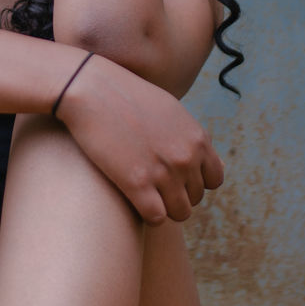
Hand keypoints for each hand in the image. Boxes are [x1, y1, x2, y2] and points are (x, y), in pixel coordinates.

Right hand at [57, 53, 223, 223]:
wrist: (90, 88)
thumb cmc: (126, 96)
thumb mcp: (168, 109)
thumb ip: (190, 135)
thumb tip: (208, 156)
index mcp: (197, 137)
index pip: (214, 179)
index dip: (195, 181)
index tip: (175, 175)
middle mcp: (186, 156)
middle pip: (195, 197)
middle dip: (177, 193)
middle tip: (153, 182)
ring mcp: (163, 171)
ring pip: (179, 212)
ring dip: (164, 207)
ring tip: (145, 193)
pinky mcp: (136, 183)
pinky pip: (156, 217)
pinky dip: (147, 214)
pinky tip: (134, 199)